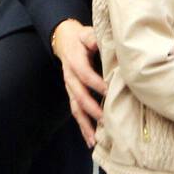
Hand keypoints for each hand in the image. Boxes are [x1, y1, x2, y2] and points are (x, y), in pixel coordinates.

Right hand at [52, 19, 106, 149]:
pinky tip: (90, 140)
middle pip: (79, 96)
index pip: (84, 74)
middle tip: (105, 120)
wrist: (64, 40)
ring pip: (75, 108)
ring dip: (85, 124)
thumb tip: (100, 42)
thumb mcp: (87, 33)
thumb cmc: (81, 38)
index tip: (109, 92)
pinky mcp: (72, 94)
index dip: (95, 83)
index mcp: (74, 61)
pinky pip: (76, 112)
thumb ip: (93, 38)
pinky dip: (83, 126)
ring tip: (94, 139)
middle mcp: (70, 77)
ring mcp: (70, 88)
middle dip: (91, 109)